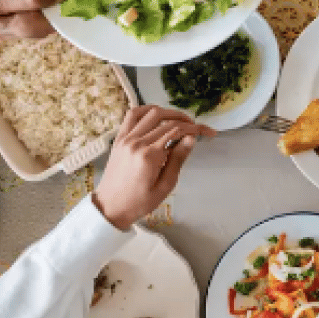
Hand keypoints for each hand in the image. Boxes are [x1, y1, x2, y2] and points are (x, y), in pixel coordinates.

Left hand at [92, 105, 214, 230]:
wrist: (110, 207)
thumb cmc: (139, 202)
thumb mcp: (165, 186)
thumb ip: (178, 159)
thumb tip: (191, 138)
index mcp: (149, 156)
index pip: (177, 131)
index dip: (196, 129)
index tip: (208, 132)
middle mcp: (136, 143)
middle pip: (166, 121)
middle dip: (186, 122)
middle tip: (197, 129)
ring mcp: (125, 139)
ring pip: (150, 113)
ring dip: (169, 113)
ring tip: (180, 121)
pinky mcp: (119, 139)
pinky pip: (132, 116)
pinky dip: (146, 110)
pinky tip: (157, 115)